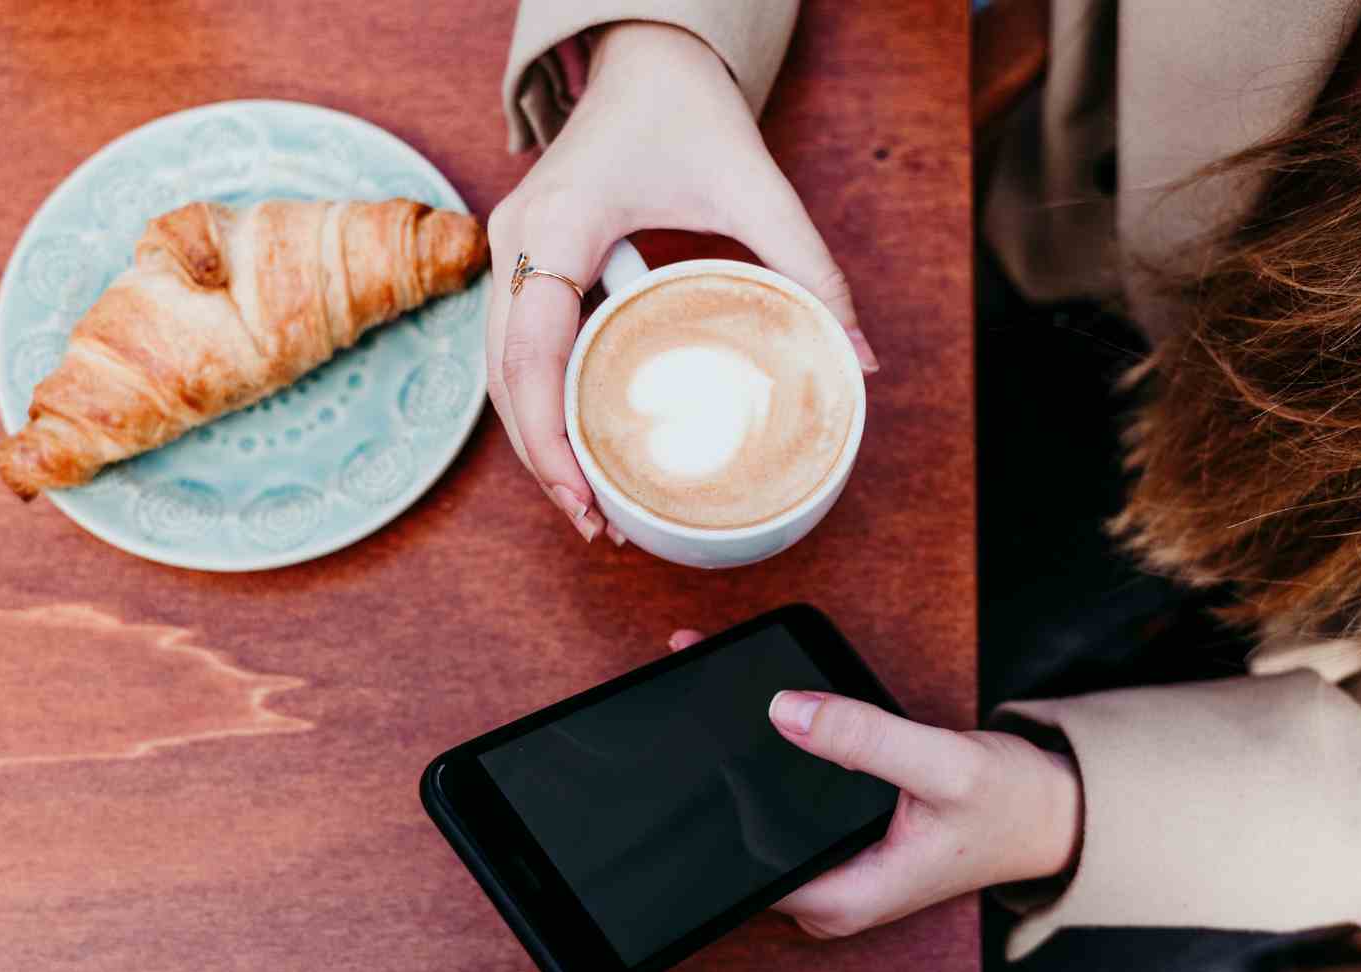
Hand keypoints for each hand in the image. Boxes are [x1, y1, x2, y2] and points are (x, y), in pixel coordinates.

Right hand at [486, 23, 878, 543]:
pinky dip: (541, 405)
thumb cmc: (687, 110)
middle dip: (545, 460)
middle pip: (504, 378)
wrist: (645, 58)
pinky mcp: (522, 261)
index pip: (531, 350)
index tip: (584, 495)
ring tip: (590, 508)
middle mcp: (517, 240)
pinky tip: (579, 451)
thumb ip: (810, 268)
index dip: (549, 434)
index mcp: (560, 224)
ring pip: (500, 372)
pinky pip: (516, 350)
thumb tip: (860, 357)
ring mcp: (510, 251)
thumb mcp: (756, 185)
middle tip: (598, 525)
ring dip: (538, 442)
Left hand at [666, 630, 1081, 937]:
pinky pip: (789, 798)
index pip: (743, 860)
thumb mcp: (944, 765)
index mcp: (842, 898)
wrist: (1055, 813)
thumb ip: (865, 740)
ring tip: (710, 678)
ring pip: (763, 811)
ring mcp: (833, 866)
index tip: (691, 735)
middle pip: (743, 833)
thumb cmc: (1011, 805)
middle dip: (717, 764)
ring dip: (740, 752)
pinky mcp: (840, 839)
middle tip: (693, 683)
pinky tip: (754, 704)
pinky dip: (773, 752)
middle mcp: (828, 892)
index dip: (713, 798)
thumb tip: (785, 710)